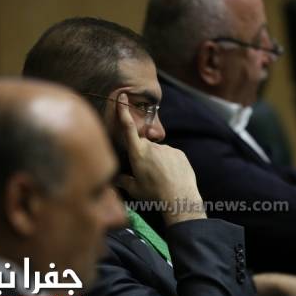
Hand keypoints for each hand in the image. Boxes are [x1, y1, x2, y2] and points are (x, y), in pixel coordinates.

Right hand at [115, 93, 205, 224]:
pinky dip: (169, 164)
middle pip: (145, 146)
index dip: (124, 112)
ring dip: (158, 161)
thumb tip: (115, 179)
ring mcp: (167, 149)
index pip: (128, 128)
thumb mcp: (134, 190)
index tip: (123, 96)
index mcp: (138, 153)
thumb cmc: (153, 195)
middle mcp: (152, 147)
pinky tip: (171, 176)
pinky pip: (171, 156)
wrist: (179, 198)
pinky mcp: (179, 153)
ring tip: (162, 179)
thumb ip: (123, 181)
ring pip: (159, 152)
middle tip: (149, 175)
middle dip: (145, 157)